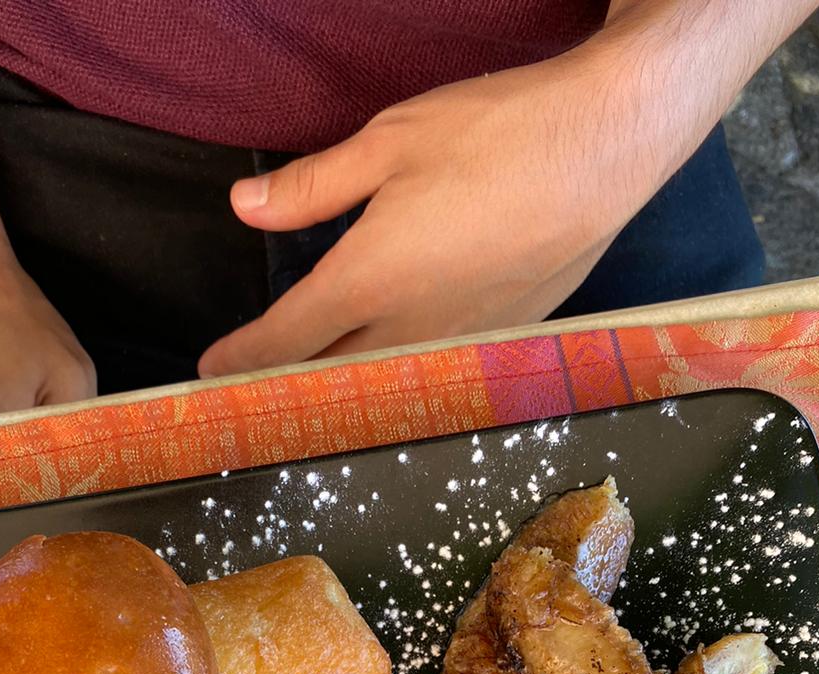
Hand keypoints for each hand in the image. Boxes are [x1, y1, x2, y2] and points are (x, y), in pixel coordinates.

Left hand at [198, 55, 653, 375]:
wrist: (607, 146)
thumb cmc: (500, 134)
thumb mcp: (390, 141)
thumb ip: (312, 186)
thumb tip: (246, 207)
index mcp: (368, 279)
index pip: (284, 340)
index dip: (241, 361)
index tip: (210, 374)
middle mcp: (409, 327)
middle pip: (328, 381)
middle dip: (285, 390)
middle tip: (252, 394)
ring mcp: (458, 341)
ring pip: (381, 386)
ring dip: (341, 392)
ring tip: (311, 390)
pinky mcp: (499, 339)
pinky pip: (433, 372)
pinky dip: (399, 379)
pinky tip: (390, 368)